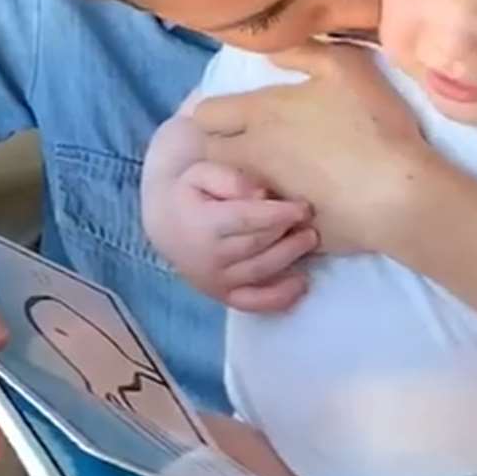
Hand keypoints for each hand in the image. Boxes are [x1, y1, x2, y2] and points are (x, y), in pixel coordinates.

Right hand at [142, 118, 315, 312]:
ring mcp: (215, 281)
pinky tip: (302, 284)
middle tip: (311, 221)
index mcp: (202, 224)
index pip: (246, 220)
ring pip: (261, 271)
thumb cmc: (189, 192)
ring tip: (310, 239)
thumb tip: (260, 194)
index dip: (278, 214)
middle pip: (258, 245)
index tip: (303, 207)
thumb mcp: (201, 172)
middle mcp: (208, 258)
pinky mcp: (223, 296)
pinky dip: (280, 298)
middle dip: (288, 233)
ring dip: (290, 257)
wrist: (165, 225)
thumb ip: (230, 179)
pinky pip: (254, 303)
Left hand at [192, 42, 429, 255]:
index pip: (204, 114)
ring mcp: (263, 196)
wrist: (398, 195)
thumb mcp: (344, 66)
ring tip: (273, 176)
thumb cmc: (371, 124)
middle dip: (223, 147)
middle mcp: (250, 155)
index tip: (236, 113)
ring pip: (230, 188)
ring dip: (240, 180)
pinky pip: (260, 218)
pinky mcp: (281, 227)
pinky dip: (269, 211)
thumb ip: (302, 51)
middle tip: (251, 144)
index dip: (217, 112)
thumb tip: (269, 52)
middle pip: (210, 153)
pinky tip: (296, 205)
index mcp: (259, 114)